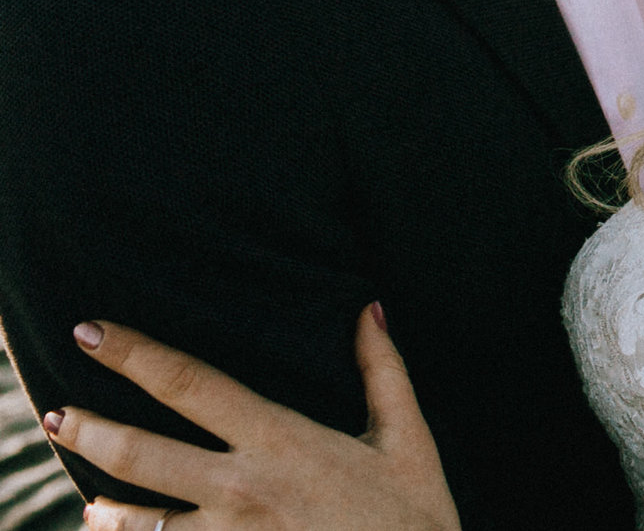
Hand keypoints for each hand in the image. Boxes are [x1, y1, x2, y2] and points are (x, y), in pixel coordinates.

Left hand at [44, 305, 459, 530]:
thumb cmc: (415, 514)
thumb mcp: (409, 438)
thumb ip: (383, 370)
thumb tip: (368, 310)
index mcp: (282, 441)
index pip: (192, 383)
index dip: (135, 354)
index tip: (91, 332)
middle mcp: (242, 488)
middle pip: (140, 453)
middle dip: (88, 429)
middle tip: (53, 413)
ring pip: (138, 521)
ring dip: (104, 507)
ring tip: (87, 498)